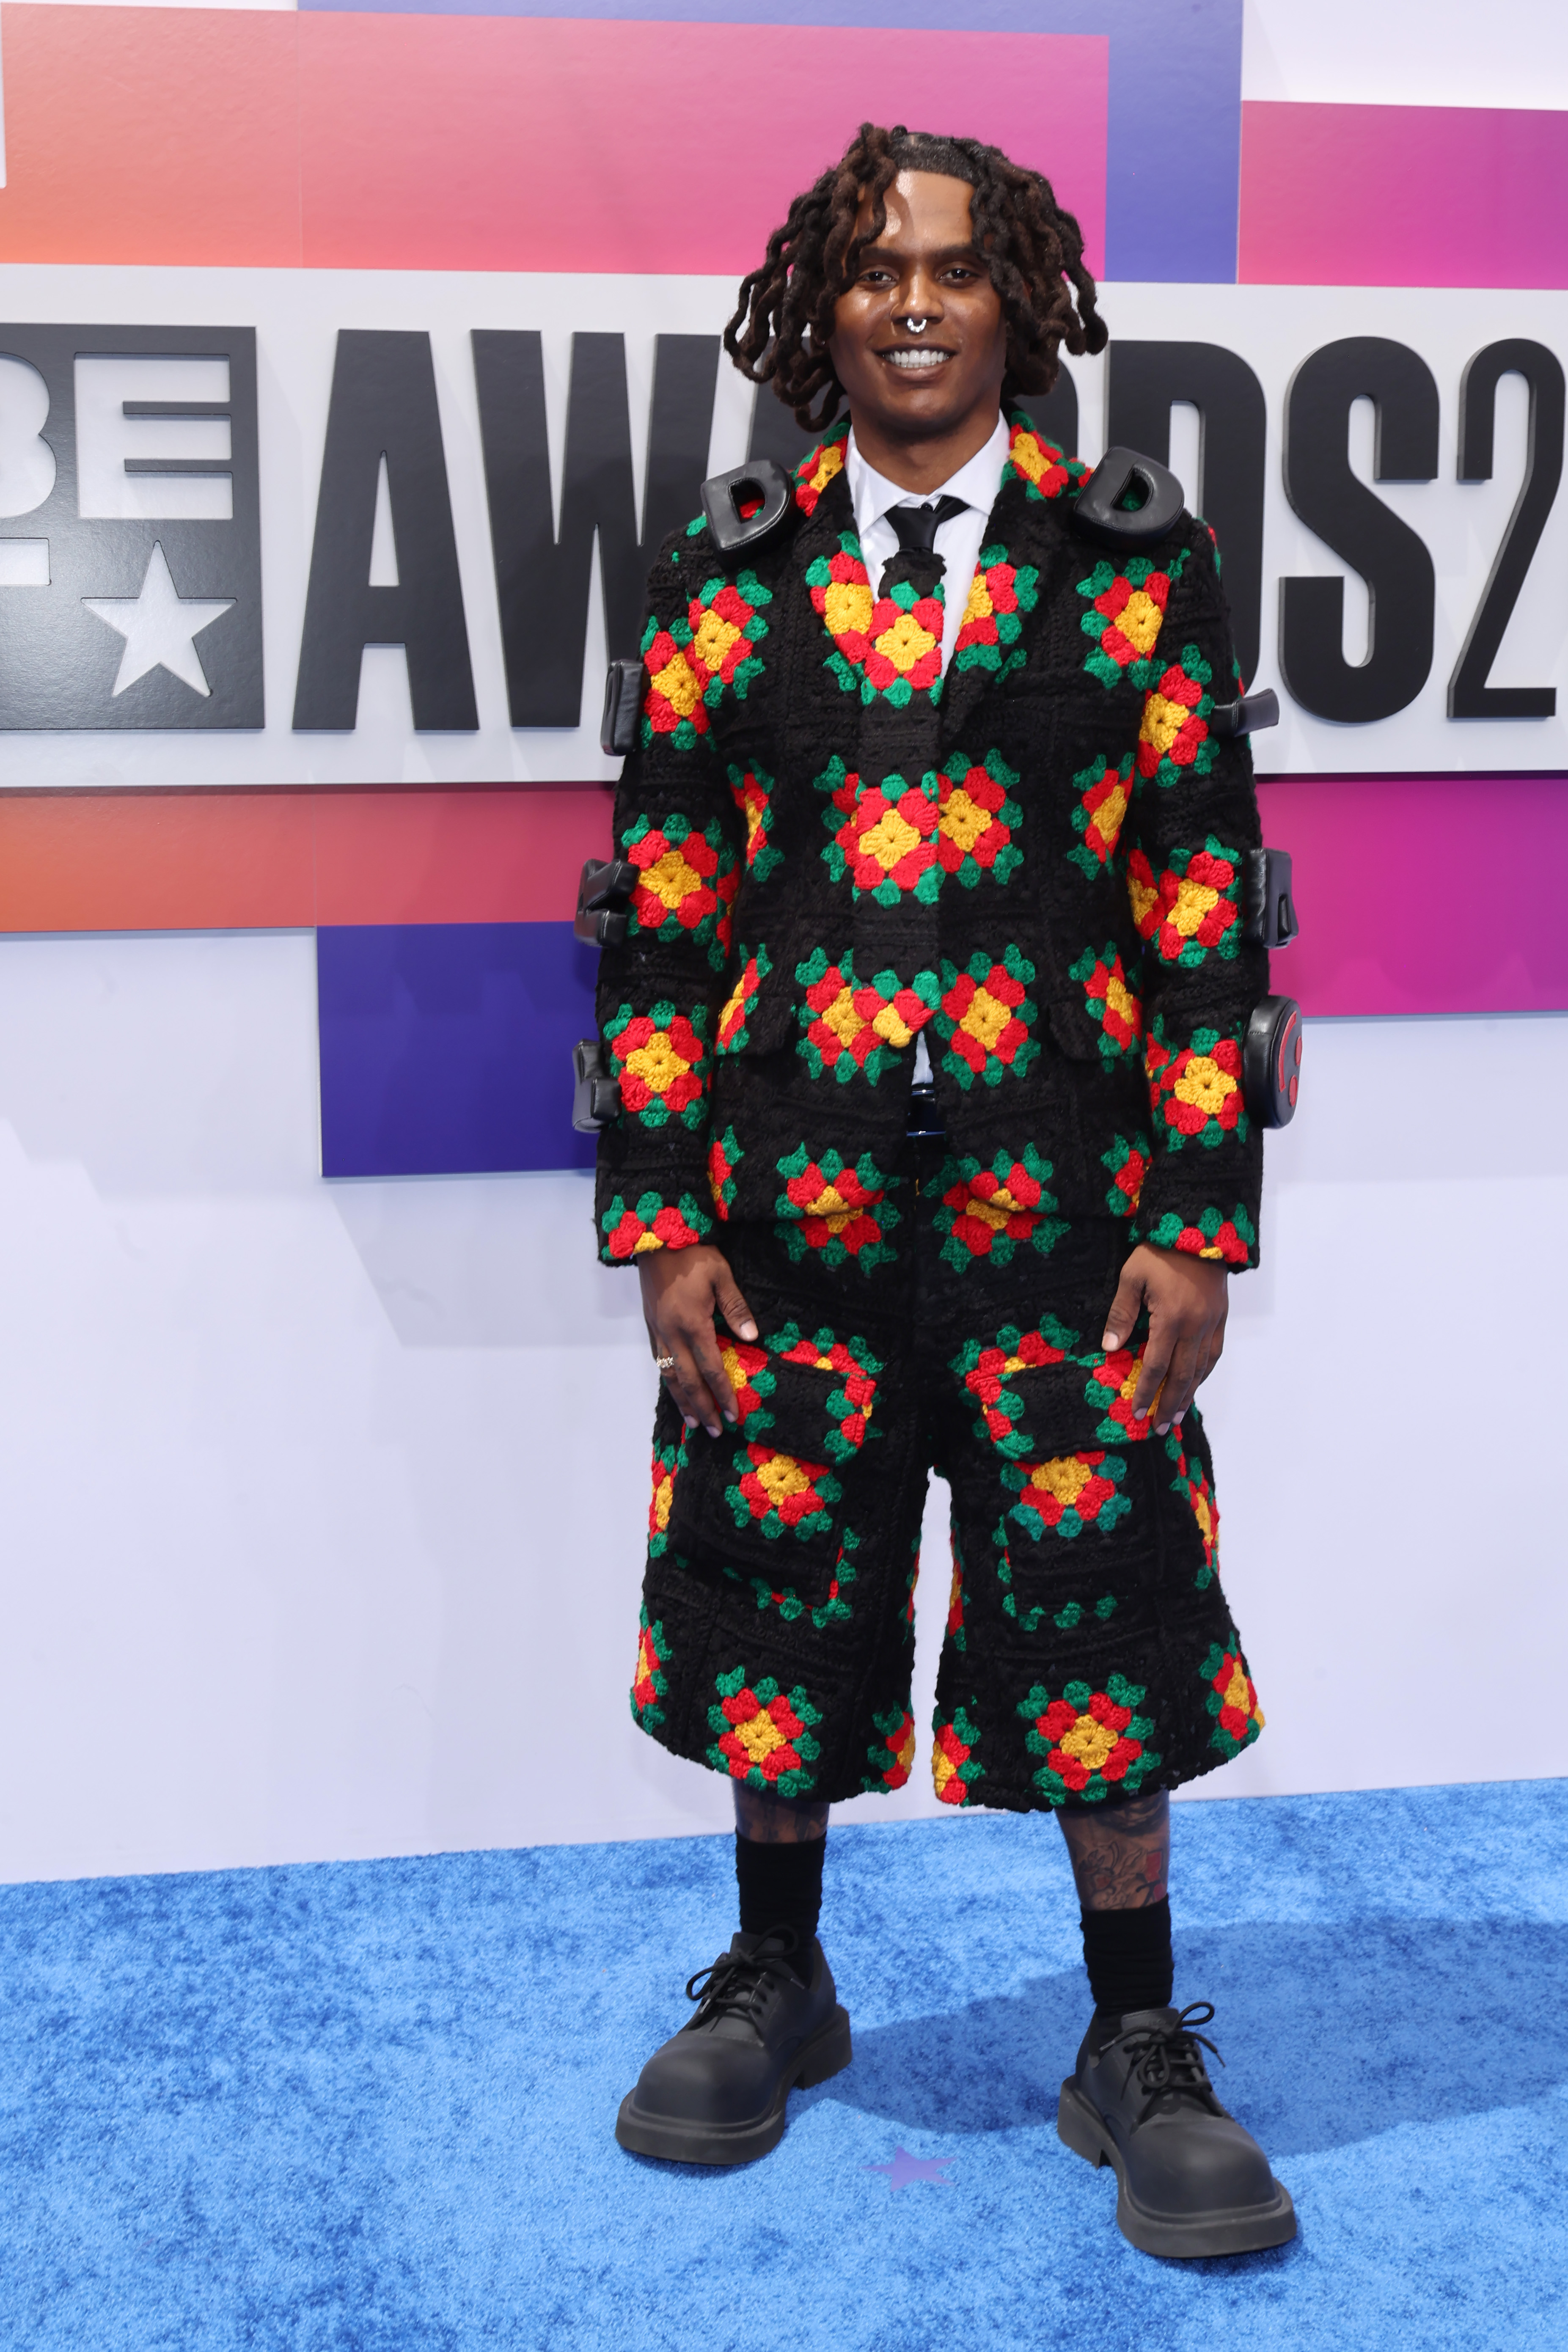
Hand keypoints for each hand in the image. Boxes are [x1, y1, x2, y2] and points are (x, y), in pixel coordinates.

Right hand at [640, 1246, 757, 1438]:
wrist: (656, 1236)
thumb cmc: (693, 1254)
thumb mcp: (721, 1276)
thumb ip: (736, 1308)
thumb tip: (751, 1337)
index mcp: (693, 1324)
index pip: (711, 1369)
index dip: (722, 1394)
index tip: (732, 1415)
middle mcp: (672, 1333)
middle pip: (688, 1381)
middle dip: (702, 1408)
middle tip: (713, 1431)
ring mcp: (658, 1331)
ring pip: (669, 1375)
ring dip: (681, 1400)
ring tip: (692, 1421)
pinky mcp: (650, 1324)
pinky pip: (657, 1360)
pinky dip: (667, 1380)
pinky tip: (674, 1389)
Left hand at [1102, 1243, 1227, 1434]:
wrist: (1199, 1229)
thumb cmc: (1159, 1252)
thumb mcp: (1132, 1277)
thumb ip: (1121, 1314)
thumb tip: (1110, 1348)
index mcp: (1171, 1319)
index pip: (1156, 1366)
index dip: (1147, 1392)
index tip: (1138, 1413)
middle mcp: (1195, 1326)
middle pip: (1182, 1376)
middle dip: (1169, 1404)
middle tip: (1159, 1428)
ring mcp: (1211, 1323)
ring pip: (1201, 1369)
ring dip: (1188, 1394)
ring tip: (1176, 1415)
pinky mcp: (1221, 1317)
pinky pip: (1214, 1353)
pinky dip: (1204, 1373)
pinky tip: (1196, 1384)